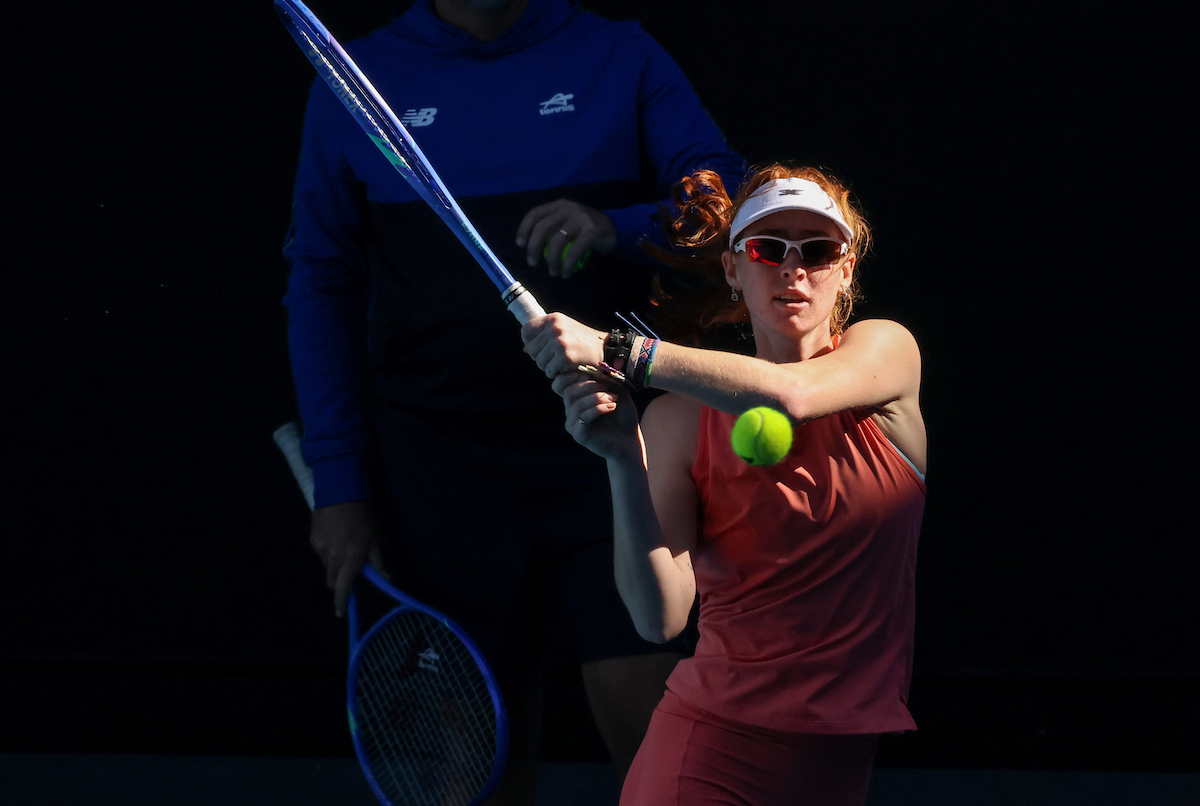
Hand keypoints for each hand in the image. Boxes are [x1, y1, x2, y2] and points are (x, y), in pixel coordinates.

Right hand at [309, 501, 385, 617]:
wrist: (340, 491)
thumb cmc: (364, 515)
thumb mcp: (376, 538)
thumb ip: (379, 561)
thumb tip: (388, 579)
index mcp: (350, 559)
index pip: (344, 589)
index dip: (342, 603)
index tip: (341, 613)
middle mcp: (333, 558)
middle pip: (333, 581)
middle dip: (341, 582)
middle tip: (350, 571)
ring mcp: (320, 549)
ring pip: (327, 567)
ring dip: (335, 564)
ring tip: (345, 546)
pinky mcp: (313, 540)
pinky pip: (321, 553)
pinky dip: (329, 551)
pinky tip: (336, 536)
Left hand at [515, 199, 616, 276]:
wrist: (615, 229)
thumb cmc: (586, 229)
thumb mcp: (568, 222)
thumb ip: (553, 227)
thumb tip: (530, 245)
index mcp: (559, 205)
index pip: (535, 214)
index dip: (524, 229)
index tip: (520, 245)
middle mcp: (568, 208)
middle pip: (542, 227)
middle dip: (533, 248)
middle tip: (533, 263)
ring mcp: (581, 219)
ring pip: (557, 241)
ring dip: (552, 260)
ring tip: (553, 272)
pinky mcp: (592, 231)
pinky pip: (575, 251)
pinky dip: (568, 265)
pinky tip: (566, 273)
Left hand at [522, 313, 606, 378]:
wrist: (607, 350)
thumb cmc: (585, 342)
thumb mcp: (566, 330)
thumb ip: (546, 335)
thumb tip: (526, 348)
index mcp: (553, 318)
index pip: (526, 331)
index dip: (529, 343)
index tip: (539, 349)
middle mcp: (555, 327)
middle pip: (531, 350)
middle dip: (540, 358)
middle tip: (554, 359)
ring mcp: (559, 341)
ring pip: (539, 362)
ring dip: (548, 367)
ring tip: (562, 363)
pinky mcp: (565, 356)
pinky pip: (549, 371)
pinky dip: (556, 373)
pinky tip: (566, 368)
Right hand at [561, 377, 640, 462]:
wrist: (629, 441)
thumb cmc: (623, 416)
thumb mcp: (616, 392)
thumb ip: (604, 381)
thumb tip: (591, 369)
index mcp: (576, 400)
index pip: (562, 385)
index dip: (570, 376)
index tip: (589, 371)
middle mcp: (571, 412)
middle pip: (568, 393)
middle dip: (589, 387)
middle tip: (607, 388)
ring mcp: (573, 424)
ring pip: (576, 405)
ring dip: (596, 398)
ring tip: (613, 399)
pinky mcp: (579, 435)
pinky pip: (583, 417)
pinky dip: (598, 408)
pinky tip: (612, 407)